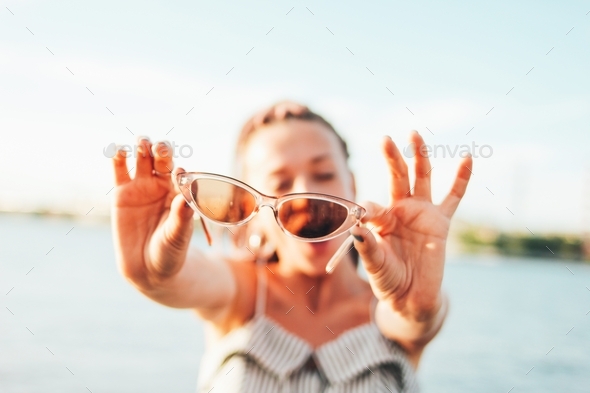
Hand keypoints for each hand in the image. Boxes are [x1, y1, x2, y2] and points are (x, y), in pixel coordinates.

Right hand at [111, 137, 193, 288]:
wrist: (147, 268)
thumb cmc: (170, 251)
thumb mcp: (178, 236)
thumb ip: (181, 218)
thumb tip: (186, 199)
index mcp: (181, 191)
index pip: (181, 173)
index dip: (179, 170)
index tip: (178, 172)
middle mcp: (162, 185)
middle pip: (162, 159)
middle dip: (162, 150)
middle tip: (160, 149)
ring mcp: (142, 186)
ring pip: (143, 158)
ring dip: (143, 147)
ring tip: (141, 143)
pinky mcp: (122, 192)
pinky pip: (120, 169)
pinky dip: (118, 157)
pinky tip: (119, 150)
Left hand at [351, 132, 471, 319]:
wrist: (411, 297)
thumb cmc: (388, 279)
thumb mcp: (375, 264)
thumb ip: (367, 247)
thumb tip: (355, 229)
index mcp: (381, 220)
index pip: (372, 206)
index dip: (367, 210)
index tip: (361, 218)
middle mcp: (400, 211)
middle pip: (397, 178)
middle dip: (392, 159)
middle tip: (385, 139)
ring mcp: (422, 214)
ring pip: (422, 178)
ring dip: (419, 156)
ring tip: (414, 134)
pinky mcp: (441, 222)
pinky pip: (454, 197)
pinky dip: (461, 178)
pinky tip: (467, 158)